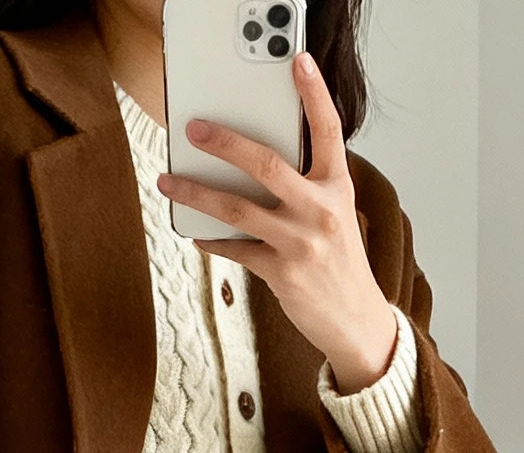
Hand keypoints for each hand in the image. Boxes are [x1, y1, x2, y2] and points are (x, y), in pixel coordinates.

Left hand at [156, 52, 397, 395]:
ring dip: (197, 193)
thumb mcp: (334, 213)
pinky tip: (193, 230)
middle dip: (225, 143)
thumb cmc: (338, 261)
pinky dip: (211, 239)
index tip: (297, 61)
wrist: (355, 319)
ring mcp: (300, 244)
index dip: (314, 93)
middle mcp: (320, 211)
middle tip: (195, 128)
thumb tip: (252, 162)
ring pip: (238, 209)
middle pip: (267, 165)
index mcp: (337, 187)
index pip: (328, 130)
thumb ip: (305, 185)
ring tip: (169, 180)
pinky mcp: (281, 273)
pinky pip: (235, 249)